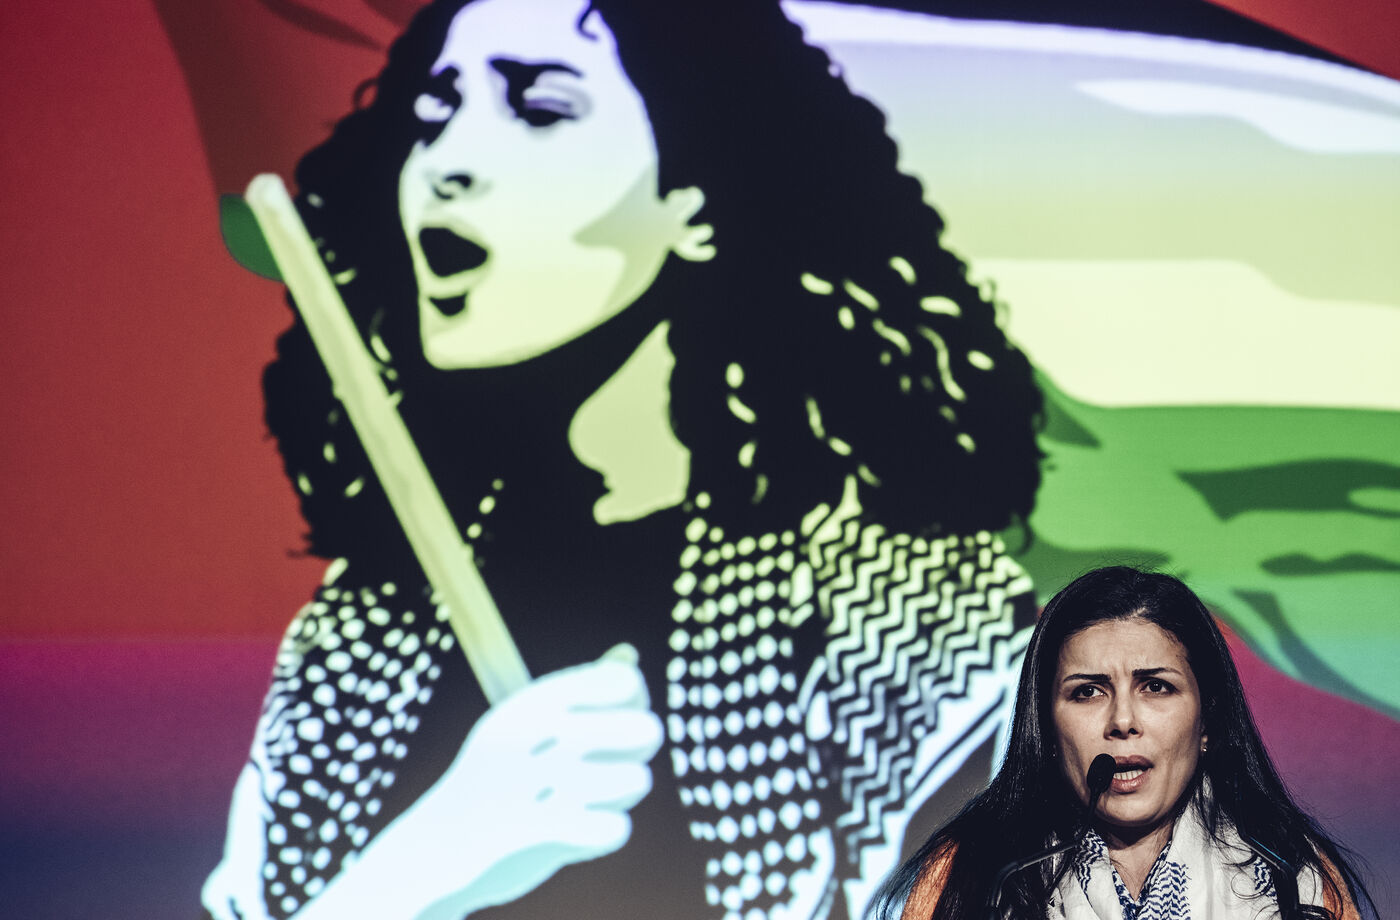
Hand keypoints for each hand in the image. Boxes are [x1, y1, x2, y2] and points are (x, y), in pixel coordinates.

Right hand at [405, 643, 663, 915]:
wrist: (431, 850)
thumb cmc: (494, 780)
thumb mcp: (527, 724)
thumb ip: (583, 689)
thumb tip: (629, 654)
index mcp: (529, 703)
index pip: (621, 684)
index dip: (633, 702)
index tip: (613, 718)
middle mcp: (531, 734)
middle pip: (641, 728)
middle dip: (640, 745)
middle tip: (617, 761)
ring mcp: (530, 784)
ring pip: (634, 778)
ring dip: (625, 789)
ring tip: (604, 795)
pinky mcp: (533, 833)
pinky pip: (611, 828)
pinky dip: (606, 831)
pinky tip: (591, 830)